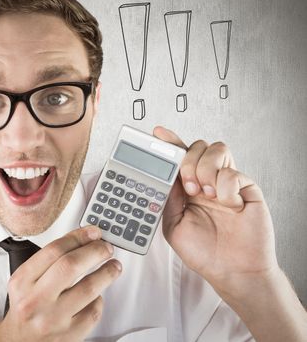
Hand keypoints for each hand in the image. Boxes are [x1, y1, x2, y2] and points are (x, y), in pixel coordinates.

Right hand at [0, 226, 121, 341]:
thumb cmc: (26, 308)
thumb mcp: (25, 281)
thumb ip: (47, 262)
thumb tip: (82, 241)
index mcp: (24, 281)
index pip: (54, 250)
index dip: (78, 237)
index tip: (92, 233)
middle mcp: (36, 299)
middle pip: (72, 265)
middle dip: (95, 251)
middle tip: (106, 248)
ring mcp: (54, 319)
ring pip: (89, 288)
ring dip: (107, 273)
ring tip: (114, 266)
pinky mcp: (69, 335)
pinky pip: (93, 311)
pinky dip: (99, 300)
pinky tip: (98, 295)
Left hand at [153, 126, 278, 291]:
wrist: (232, 271)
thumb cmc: (203, 252)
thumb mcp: (173, 225)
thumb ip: (168, 198)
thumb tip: (164, 175)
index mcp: (187, 188)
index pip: (178, 157)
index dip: (169, 142)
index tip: (157, 133)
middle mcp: (206, 180)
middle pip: (197, 146)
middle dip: (187, 161)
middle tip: (188, 188)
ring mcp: (226, 182)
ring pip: (217, 149)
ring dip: (206, 169)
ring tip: (205, 194)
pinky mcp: (247, 187)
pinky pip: (234, 172)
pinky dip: (226, 188)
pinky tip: (227, 205)